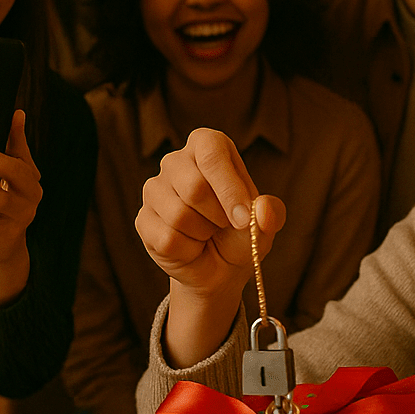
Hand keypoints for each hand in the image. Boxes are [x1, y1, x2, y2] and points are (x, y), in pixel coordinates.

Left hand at [0, 109, 42, 305]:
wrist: (2, 244)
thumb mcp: (6, 172)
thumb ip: (10, 144)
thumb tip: (16, 111)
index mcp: (29, 172)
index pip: (19, 153)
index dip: (4, 142)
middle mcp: (32, 192)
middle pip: (18, 173)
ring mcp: (23, 215)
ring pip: (2, 201)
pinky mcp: (9, 235)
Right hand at [133, 127, 286, 365]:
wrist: (219, 268)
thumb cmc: (240, 234)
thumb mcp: (264, 223)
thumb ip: (271, 213)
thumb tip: (263, 210)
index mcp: (207, 146)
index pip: (211, 152)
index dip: (229, 189)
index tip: (243, 218)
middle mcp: (176, 161)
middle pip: (194, 187)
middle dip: (218, 217)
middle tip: (224, 225)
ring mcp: (154, 189)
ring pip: (179, 215)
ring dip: (203, 234)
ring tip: (207, 233)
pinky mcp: (143, 219)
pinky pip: (167, 238)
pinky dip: (188, 250)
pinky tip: (190, 245)